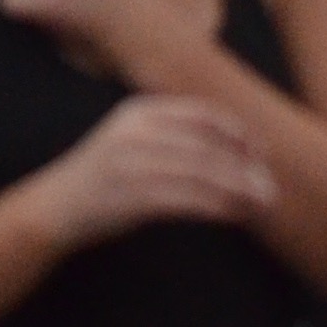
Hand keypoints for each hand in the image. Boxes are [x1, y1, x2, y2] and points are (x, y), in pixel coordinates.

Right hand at [42, 94, 277, 249]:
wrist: (55, 207)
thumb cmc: (103, 178)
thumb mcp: (131, 139)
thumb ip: (171, 136)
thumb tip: (233, 149)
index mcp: (140, 111)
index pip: (202, 115)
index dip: (238, 132)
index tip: (262, 152)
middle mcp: (136, 131)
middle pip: (207, 146)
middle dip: (245, 168)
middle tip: (271, 187)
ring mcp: (131, 162)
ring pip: (201, 173)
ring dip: (237, 189)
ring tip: (261, 203)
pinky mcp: (130, 195)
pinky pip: (186, 199)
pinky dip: (216, 207)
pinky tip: (234, 215)